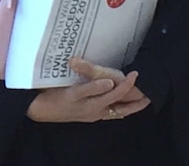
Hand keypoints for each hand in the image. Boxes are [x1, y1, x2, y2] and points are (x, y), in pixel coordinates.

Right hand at [26, 68, 148, 122]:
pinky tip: (112, 106)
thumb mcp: (72, 92)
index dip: (128, 83)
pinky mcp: (85, 113)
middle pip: (122, 108)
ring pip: (115, 112)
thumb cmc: (55, 99)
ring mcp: (91, 114)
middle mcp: (97, 111)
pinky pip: (107, 113)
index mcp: (95, 104)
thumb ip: (92, 87)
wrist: (40, 110)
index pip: (117, 92)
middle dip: (135, 104)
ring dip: (127, 107)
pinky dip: (115, 109)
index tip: (136, 73)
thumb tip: (110, 83)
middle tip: (148, 98)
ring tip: (136, 103)